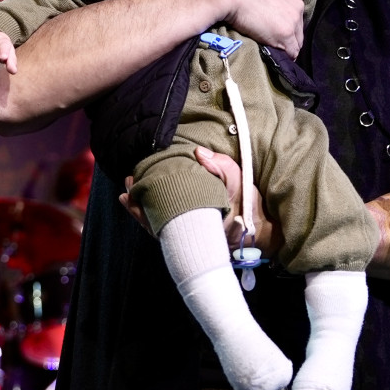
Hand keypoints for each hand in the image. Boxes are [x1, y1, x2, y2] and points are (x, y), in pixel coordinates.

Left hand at [118, 147, 282, 254]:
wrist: (261, 234)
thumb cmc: (250, 208)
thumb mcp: (241, 184)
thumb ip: (222, 167)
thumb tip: (198, 152)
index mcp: (198, 219)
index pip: (163, 211)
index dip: (145, 199)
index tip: (134, 182)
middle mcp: (190, 232)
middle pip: (155, 221)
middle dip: (138, 205)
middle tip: (128, 184)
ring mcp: (190, 236)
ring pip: (158, 227)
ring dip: (141, 212)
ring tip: (128, 196)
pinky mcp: (192, 237)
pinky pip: (166, 230)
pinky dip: (151, 219)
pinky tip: (141, 206)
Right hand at [211, 0, 304, 56]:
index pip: (292, 9)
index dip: (282, 18)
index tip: (271, 24)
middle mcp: (296, 2)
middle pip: (297, 25)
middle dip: (286, 32)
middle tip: (270, 39)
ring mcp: (293, 19)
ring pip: (296, 40)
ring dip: (285, 45)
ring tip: (272, 50)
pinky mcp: (285, 34)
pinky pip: (291, 52)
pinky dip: (284, 56)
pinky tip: (275, 57)